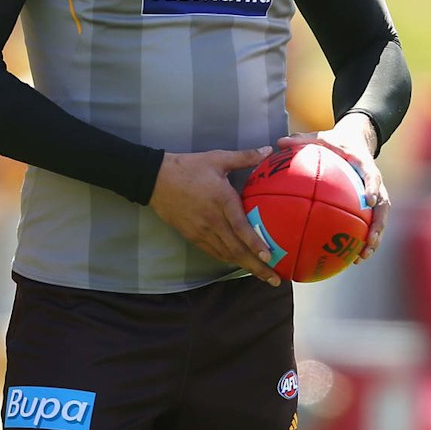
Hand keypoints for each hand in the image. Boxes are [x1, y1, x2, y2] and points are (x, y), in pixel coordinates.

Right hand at [149, 147, 281, 285]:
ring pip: (226, 254)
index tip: (269, 256)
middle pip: (236, 249)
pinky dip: (228, 260)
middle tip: (274, 279)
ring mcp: (201, 231)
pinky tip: (239, 263)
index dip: (255, 243)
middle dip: (256, 266)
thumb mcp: (217, 158)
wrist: (156, 179)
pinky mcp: (192, 235)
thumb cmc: (189, 167)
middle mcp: (212, 220)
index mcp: (221, 200)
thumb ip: (244, 157)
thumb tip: (268, 150)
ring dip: (244, 267)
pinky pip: (213, 252)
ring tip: (262, 276)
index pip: (240, 227)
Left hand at [277, 113, 388, 263]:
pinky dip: (362, 239)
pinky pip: (369, 223)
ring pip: (379, 219)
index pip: (372, 175)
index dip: (373, 187)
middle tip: (369, 240)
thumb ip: (301, 140)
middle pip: (382, 205)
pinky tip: (351, 256)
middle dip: (378, 224)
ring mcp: (375, 194)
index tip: (368, 200)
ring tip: (361, 257)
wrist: (355, 141)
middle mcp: (374, 181)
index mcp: (363, 164)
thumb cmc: (335, 142)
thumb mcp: (320, 137)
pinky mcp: (371, 204)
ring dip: (373, 239)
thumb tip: (278, 142)